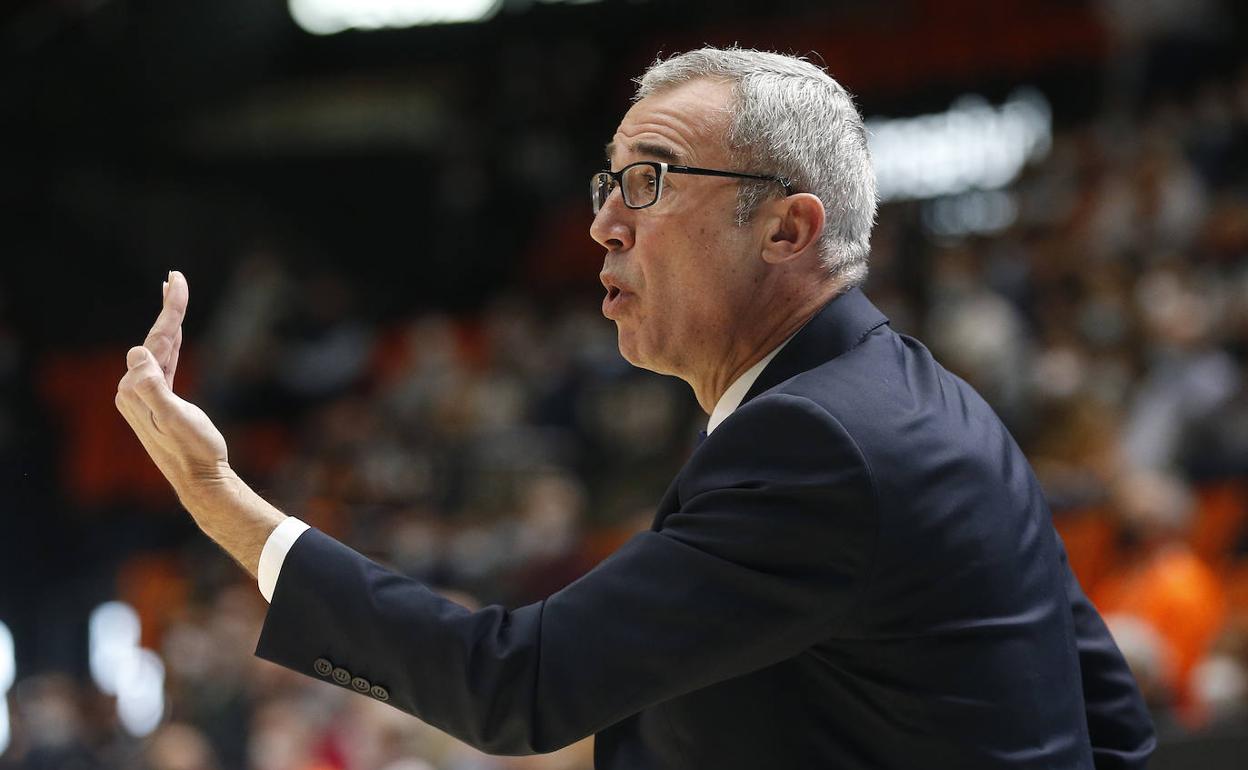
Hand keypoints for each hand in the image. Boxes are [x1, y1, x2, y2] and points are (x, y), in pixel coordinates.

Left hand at [115, 271, 231, 508]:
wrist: (201, 480)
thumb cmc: (195, 451)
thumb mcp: (176, 418)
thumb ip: (153, 387)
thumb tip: (138, 354)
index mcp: (135, 389)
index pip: (154, 340)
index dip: (169, 309)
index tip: (177, 280)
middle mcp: (134, 389)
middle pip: (154, 339)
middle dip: (168, 308)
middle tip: (175, 278)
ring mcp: (146, 396)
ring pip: (159, 349)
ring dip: (169, 322)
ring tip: (175, 295)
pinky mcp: (161, 402)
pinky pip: (165, 363)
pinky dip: (171, 344)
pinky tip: (173, 336)